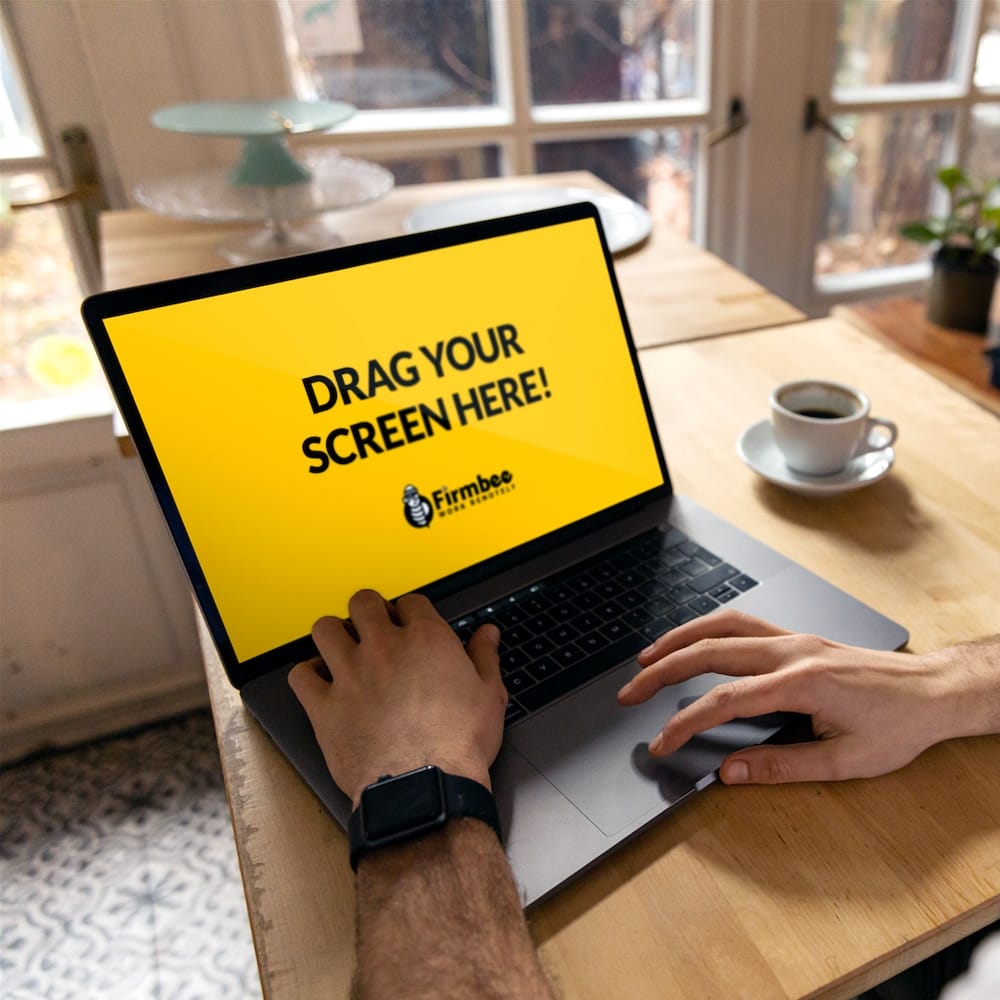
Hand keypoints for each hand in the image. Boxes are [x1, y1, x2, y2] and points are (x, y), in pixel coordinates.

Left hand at [288, 589, 507, 805]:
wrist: (426, 789)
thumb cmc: (458, 745)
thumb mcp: (489, 695)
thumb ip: (485, 656)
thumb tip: (487, 634)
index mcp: (425, 640)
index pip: (410, 601)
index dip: (410, 611)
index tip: (410, 624)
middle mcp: (384, 648)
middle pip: (363, 602)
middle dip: (369, 610)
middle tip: (374, 628)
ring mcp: (350, 675)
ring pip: (325, 628)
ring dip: (334, 634)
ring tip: (343, 648)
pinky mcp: (325, 707)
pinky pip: (301, 675)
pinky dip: (308, 675)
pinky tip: (320, 682)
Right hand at [617, 609, 998, 784]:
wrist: (933, 691)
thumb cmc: (898, 725)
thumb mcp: (846, 761)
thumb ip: (782, 765)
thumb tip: (731, 771)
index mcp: (802, 682)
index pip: (725, 700)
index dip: (684, 723)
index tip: (660, 742)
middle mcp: (792, 651)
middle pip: (710, 651)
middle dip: (662, 670)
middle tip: (631, 692)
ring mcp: (793, 638)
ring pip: (721, 625)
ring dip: (679, 638)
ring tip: (646, 657)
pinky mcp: (796, 637)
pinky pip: (740, 622)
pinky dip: (706, 629)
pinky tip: (693, 641)